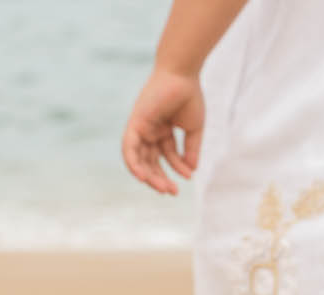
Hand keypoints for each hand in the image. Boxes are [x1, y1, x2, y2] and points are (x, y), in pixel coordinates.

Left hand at [122, 68, 206, 195]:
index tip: (188, 177)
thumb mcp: (193, 129)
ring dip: (149, 176)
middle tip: (172, 192)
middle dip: (161, 178)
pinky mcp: (134, 123)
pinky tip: (142, 177)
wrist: (182, 74)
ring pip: (140, 159)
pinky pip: (129, 148)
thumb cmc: (189, 96)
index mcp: (162, 131)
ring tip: (162, 188)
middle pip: (151, 161)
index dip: (177, 169)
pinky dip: (134, 163)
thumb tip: (191, 171)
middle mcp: (149, 131)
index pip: (167, 157)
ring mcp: (140, 128)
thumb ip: (191, 150)